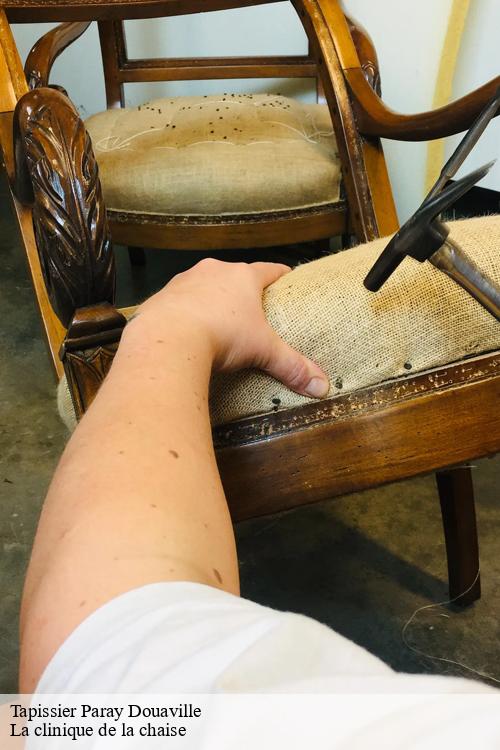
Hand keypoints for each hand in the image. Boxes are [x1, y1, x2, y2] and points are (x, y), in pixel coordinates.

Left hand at [133, 259, 329, 398]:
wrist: (167, 338)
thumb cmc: (221, 335)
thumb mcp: (263, 351)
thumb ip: (292, 366)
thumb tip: (321, 387)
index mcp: (242, 277)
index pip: (268, 270)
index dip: (280, 275)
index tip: (287, 278)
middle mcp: (213, 272)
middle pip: (233, 276)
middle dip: (241, 290)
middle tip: (250, 309)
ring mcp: (184, 282)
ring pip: (202, 286)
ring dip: (209, 299)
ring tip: (216, 321)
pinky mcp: (161, 297)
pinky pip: (176, 302)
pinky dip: (183, 313)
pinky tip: (185, 331)